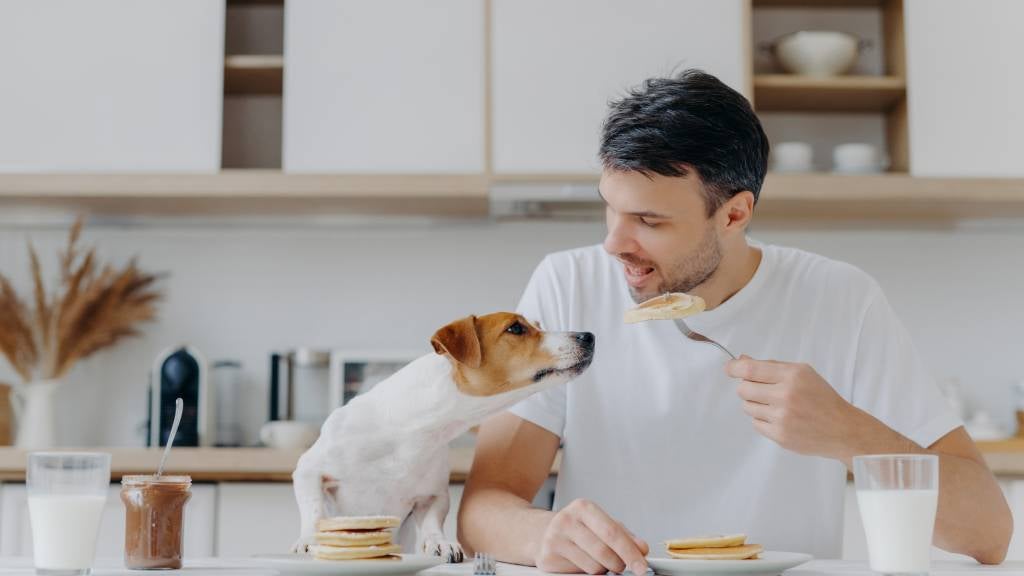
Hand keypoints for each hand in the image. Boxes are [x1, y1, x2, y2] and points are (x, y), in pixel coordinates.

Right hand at [535, 498, 649, 574]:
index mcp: (583, 508)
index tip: (642, 566)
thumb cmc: (576, 527)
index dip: (630, 552)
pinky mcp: (547, 558)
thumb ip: (624, 534)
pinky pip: (579, 573)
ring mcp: (554, 540)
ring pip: (594, 566)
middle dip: (618, 564)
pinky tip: (581, 561)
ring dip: (603, 569)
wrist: (540, 531)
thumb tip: (642, 548)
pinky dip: (587, 572)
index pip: (612, 533)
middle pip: (604, 552)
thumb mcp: (600, 523)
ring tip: (597, 559)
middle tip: (620, 565)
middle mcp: (566, 521)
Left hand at [725, 356, 865, 461]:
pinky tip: (780, 419)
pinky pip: (755, 424)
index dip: (734, 368)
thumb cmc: (822, 398)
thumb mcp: (802, 374)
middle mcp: (785, 395)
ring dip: (756, 405)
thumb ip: (771, 366)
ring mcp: (782, 417)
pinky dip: (763, 420)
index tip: (729, 368)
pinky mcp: (780, 435)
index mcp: (792, 375)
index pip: (750, 369)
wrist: (842, 429)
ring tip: (775, 406)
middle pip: (743, 389)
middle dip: (748, 388)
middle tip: (761, 390)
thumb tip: (741, 360)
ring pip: (747, 407)